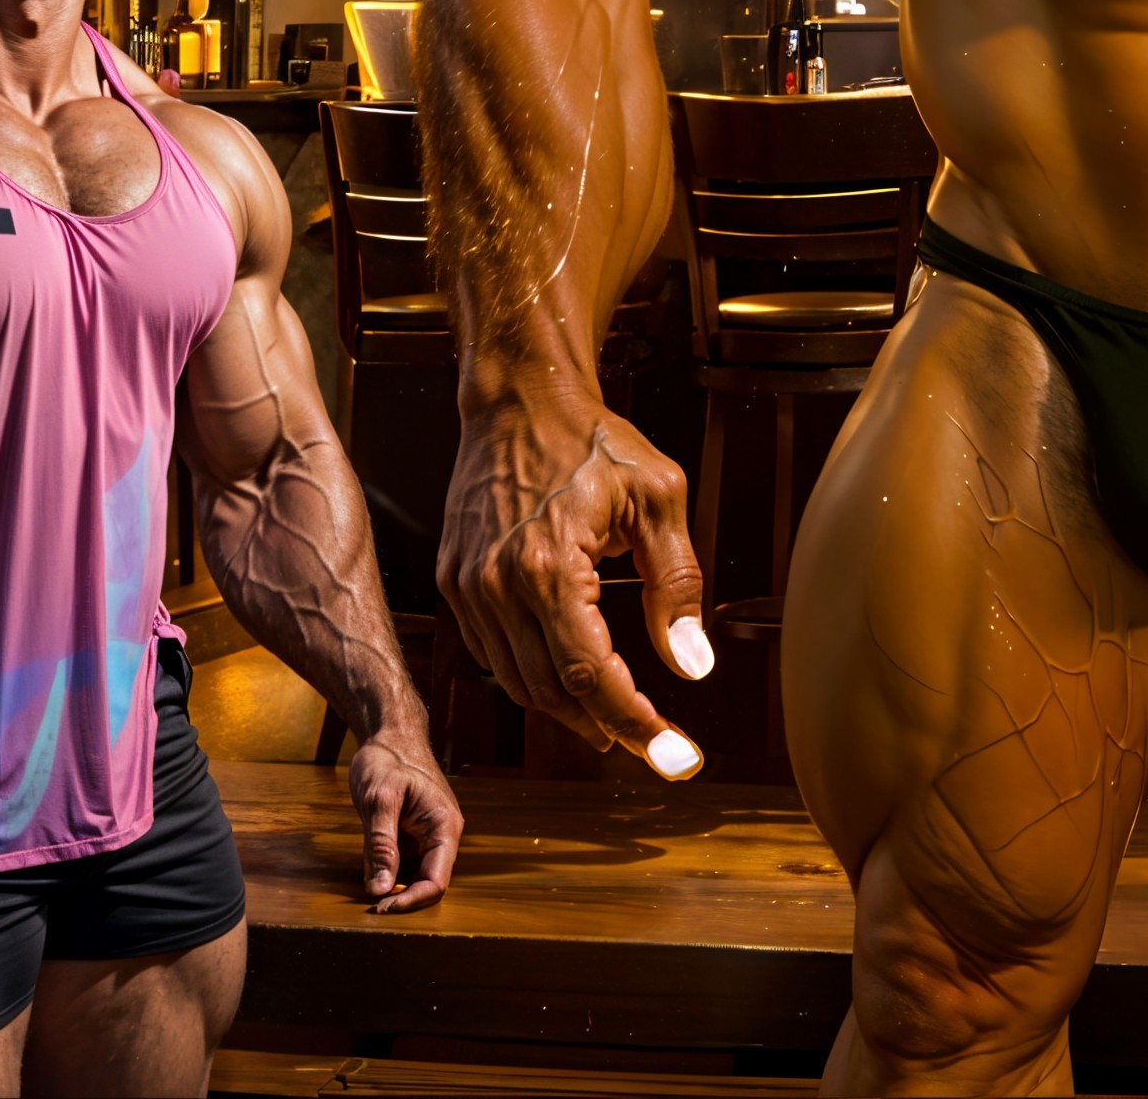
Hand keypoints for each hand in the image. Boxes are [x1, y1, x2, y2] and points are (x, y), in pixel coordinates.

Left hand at [346, 726, 463, 912]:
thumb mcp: (379, 801)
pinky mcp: (414, 835)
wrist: (390, 734)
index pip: (436, 881)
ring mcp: (428, 836)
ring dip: (393, 887)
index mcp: (444, 826)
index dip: (410, 900)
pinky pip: (405, 864)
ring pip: (415, 876)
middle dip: (401, 897)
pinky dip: (387, 872)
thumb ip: (381, 846)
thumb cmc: (388, 758)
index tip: (380, 908)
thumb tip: (379, 890)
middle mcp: (442, 835)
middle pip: (428, 883)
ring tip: (367, 888)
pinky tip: (370, 870)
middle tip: (370, 904)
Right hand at [437, 387, 713, 775]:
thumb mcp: (658, 499)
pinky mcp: (455, 581)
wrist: (519, 398)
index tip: (669, 749)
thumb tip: (692, 664)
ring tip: (616, 724)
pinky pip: (492, 653)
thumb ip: (677, 585)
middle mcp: (497, 585)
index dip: (631, 721)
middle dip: (607, 729)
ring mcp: (468, 586)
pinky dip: (532, 678)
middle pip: (551, 690)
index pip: (588, 674)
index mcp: (548, 566)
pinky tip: (567, 682)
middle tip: (655, 746)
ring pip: (517, 682)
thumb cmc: (592, 440)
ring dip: (568, 713)